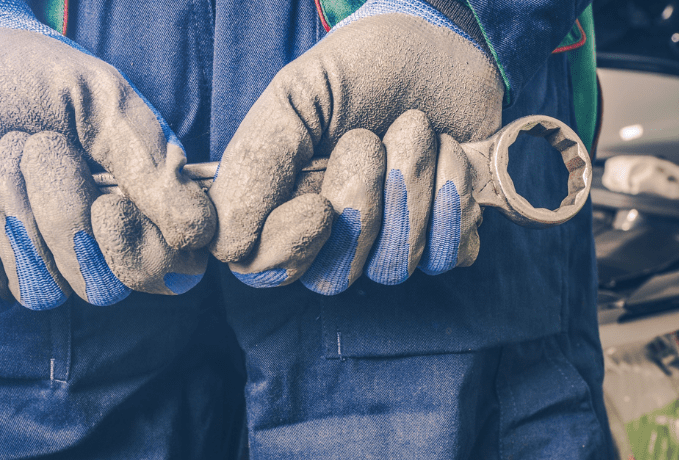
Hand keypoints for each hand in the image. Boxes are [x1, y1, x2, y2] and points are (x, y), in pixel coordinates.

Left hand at [0, 26, 212, 310]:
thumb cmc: (32, 76)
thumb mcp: (99, 98)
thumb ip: (149, 161)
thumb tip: (199, 233)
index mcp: (141, 205)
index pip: (170, 273)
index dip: (140, 255)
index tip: (108, 204)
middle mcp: (95, 243)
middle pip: (99, 289)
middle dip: (60, 216)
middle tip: (38, 147)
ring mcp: (37, 260)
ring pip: (40, 293)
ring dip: (12, 215)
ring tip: (0, 158)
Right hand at [208, 9, 499, 293]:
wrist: (439, 44)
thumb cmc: (360, 69)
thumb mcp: (296, 95)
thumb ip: (256, 160)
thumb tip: (224, 242)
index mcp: (282, 203)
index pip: (261, 268)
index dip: (290, 249)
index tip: (320, 206)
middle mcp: (333, 235)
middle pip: (333, 277)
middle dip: (361, 207)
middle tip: (369, 140)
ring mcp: (391, 241)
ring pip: (395, 269)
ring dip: (411, 188)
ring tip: (415, 127)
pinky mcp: (446, 236)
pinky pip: (449, 256)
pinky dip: (453, 199)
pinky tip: (448, 152)